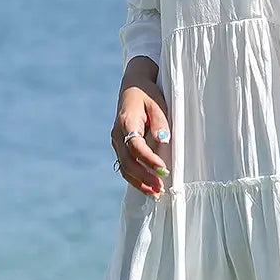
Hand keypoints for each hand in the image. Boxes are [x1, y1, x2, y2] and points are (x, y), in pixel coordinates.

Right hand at [111, 60, 171, 198]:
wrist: (133, 86)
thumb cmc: (148, 94)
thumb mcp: (158, 103)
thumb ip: (160, 122)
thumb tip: (163, 141)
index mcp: (126, 122)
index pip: (135, 146)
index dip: (149, 160)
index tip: (163, 169)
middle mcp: (117, 134)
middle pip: (127, 162)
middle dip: (144, 177)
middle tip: (160, 189)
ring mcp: (116, 142)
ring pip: (124, 167)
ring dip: (139, 182)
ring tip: (155, 194)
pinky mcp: (120, 146)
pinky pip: (125, 165)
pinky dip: (136, 178)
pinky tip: (148, 187)